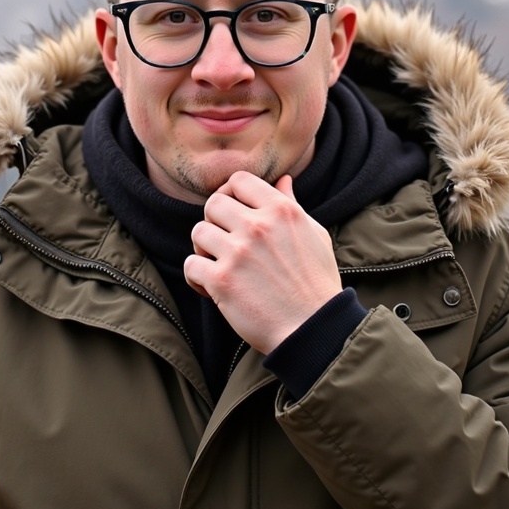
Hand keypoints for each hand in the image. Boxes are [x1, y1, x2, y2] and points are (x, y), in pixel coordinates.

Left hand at [184, 171, 342, 353]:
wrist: (313, 329)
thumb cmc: (317, 283)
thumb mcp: (313, 235)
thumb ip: (292, 204)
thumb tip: (283, 180)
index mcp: (281, 211)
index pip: (239, 180)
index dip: (230, 193)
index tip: (232, 211)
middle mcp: (258, 226)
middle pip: (213, 203)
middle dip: (214, 220)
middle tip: (222, 240)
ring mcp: (238, 253)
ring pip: (198, 232)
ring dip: (203, 248)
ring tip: (216, 264)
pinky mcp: (222, 281)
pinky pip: (191, 265)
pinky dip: (196, 277)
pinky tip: (210, 287)